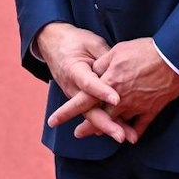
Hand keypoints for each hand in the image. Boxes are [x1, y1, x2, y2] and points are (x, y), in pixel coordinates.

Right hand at [36, 23, 134, 144]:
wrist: (53, 44)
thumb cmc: (75, 42)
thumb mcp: (91, 43)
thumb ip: (106, 58)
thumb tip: (123, 70)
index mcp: (74, 69)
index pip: (89, 83)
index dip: (102, 92)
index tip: (116, 100)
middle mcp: (72, 87)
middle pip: (88, 109)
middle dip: (105, 124)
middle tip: (121, 135)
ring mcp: (74, 96)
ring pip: (92, 115)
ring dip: (108, 127)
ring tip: (125, 137)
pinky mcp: (79, 100)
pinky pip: (93, 113)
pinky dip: (106, 123)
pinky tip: (121, 131)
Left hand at [75, 39, 178, 139]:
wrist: (174, 58)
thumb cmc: (145, 50)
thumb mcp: (117, 51)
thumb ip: (101, 65)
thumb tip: (92, 73)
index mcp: (109, 83)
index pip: (82, 101)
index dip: (66, 112)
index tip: (53, 121)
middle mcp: (120, 99)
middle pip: (99, 118)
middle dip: (87, 127)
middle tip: (78, 134)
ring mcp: (137, 106)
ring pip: (117, 123)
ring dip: (107, 129)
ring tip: (98, 133)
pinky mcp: (152, 109)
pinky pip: (141, 125)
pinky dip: (134, 132)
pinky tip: (130, 137)